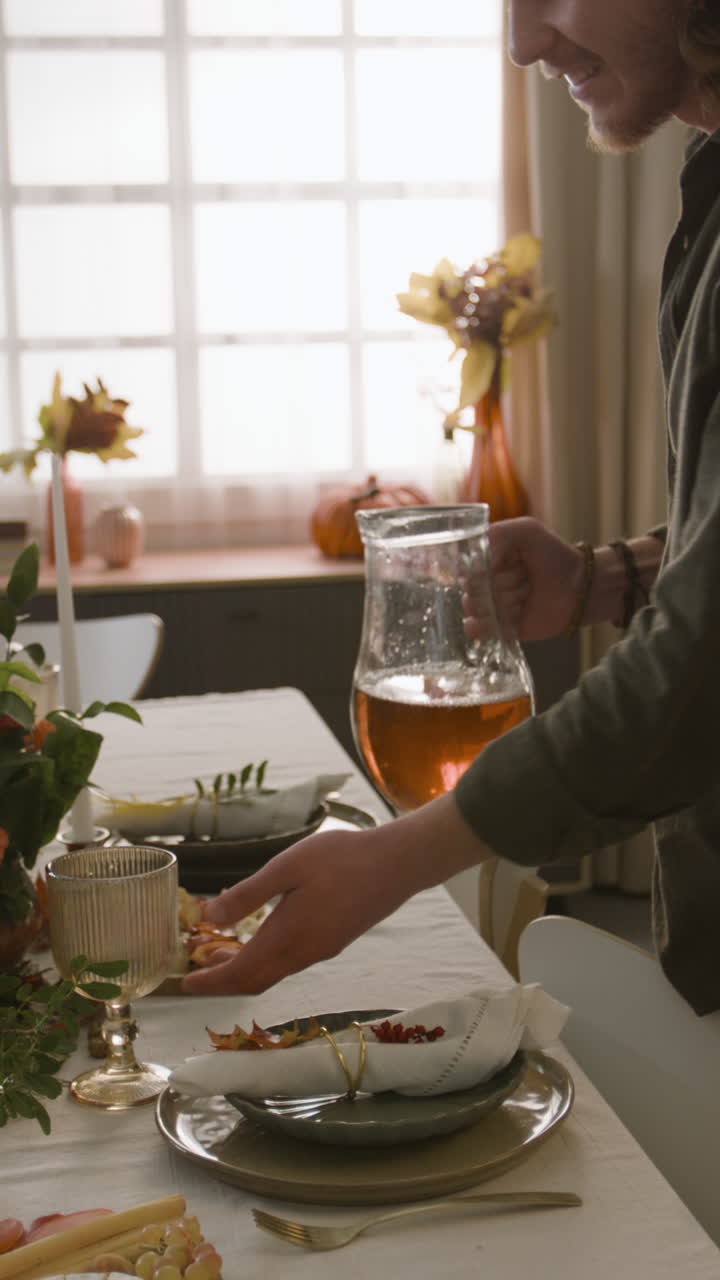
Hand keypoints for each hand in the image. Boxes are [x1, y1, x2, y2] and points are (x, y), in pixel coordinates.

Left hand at [180, 794, 491, 994]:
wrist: (398, 864)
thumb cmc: (342, 858)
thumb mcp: (288, 867)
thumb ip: (248, 894)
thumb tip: (207, 917)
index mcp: (287, 937)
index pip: (239, 973)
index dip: (209, 981)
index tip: (183, 980)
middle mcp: (303, 953)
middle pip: (254, 980)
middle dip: (222, 978)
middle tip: (196, 962)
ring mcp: (321, 950)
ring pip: (273, 972)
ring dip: (243, 968)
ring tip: (220, 946)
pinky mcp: (333, 942)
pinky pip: (289, 962)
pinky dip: (264, 958)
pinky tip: (260, 934)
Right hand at [464, 516, 585, 643]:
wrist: (579, 586)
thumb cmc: (553, 555)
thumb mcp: (526, 530)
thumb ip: (496, 536)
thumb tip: (473, 565)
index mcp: (484, 561)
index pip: (465, 567)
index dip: (487, 567)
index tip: (511, 561)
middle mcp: (482, 583)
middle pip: (472, 588)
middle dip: (503, 583)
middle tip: (525, 577)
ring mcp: (489, 607)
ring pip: (476, 608)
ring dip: (505, 601)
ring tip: (526, 595)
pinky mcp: (497, 629)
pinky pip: (474, 630)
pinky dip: (490, 624)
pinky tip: (513, 615)